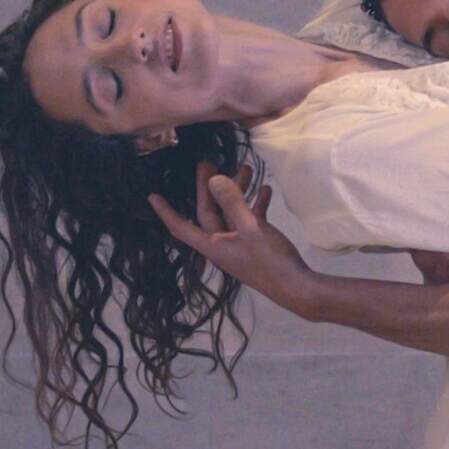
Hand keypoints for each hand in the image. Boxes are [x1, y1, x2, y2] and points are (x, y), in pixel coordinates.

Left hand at [149, 162, 310, 307]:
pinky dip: (255, 203)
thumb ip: (232, 202)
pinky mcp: (257, 243)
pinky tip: (266, 190)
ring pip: (232, 212)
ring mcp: (240, 243)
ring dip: (237, 191)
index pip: (182, 227)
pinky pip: (250, 219)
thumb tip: (214, 179)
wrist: (295, 286)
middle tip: (209, 162)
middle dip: (209, 188)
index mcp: (213, 244)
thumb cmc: (268, 260)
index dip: (166, 212)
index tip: (153, 196)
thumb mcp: (250, 228)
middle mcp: (222, 243)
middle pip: (210, 212)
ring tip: (247, 168)